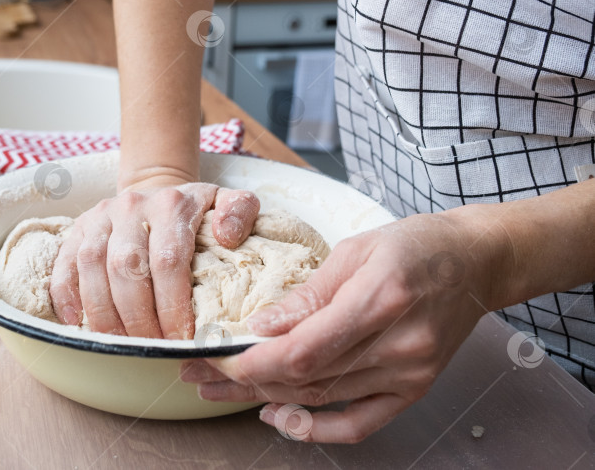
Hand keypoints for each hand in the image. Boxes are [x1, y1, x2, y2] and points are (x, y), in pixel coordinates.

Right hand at [48, 181, 259, 338]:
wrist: (158, 190)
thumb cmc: (197, 211)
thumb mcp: (227, 202)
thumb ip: (239, 211)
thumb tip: (228, 236)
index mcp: (171, 204)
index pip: (168, 260)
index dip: (172, 305)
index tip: (180, 338)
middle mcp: (131, 206)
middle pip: (126, 268)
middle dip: (138, 317)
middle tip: (152, 347)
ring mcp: (100, 217)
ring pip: (92, 267)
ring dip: (104, 313)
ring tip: (121, 343)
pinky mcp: (78, 228)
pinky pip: (64, 264)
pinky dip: (66, 295)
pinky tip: (77, 323)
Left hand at [180, 207, 508, 442]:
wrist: (474, 262)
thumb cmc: (414, 245)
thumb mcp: (355, 250)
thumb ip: (308, 293)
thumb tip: (261, 327)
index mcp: (381, 298)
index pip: (304, 349)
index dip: (254, 362)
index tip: (217, 359)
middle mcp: (398, 345)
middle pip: (307, 378)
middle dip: (244, 380)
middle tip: (201, 374)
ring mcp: (409, 374)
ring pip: (323, 399)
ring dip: (266, 399)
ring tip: (221, 393)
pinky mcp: (414, 390)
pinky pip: (361, 424)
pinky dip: (317, 429)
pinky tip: (279, 419)